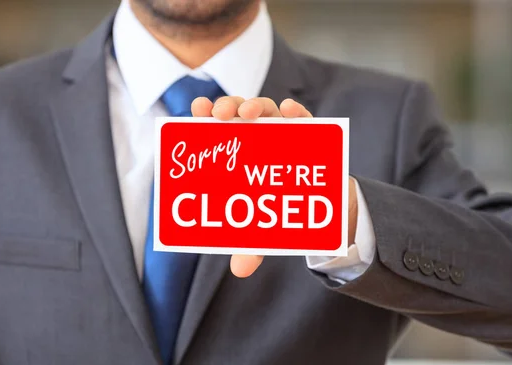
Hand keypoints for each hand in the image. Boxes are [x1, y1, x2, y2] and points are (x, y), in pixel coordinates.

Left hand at [191, 96, 357, 277]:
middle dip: (225, 107)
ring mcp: (281, 132)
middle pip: (236, 113)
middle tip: (218, 115)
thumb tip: (240, 270)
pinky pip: (302, 118)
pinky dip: (295, 111)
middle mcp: (256, 137)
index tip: (196, 109)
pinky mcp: (307, 134)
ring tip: (246, 114)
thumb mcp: (262, 231)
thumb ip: (249, 246)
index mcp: (236, 153)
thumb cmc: (276, 211)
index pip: (214, 129)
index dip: (203, 117)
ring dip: (254, 105)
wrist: (315, 207)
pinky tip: (290, 110)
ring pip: (265, 110)